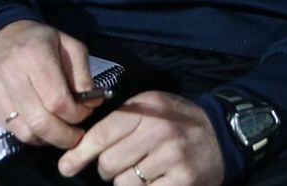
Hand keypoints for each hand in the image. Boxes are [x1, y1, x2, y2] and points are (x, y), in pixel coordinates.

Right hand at [0, 20, 100, 149]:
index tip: (85, 112)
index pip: (57, 101)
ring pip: (26, 132)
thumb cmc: (39, 41)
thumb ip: (83, 75)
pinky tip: (39, 124)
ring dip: (47, 138)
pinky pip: (12, 131)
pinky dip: (30, 134)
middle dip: (64, 136)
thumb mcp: (69, 46)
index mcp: (34, 56)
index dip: (76, 114)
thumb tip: (92, 103)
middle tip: (76, 135)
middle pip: (41, 122)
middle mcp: (10, 75)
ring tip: (58, 130)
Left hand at [57, 91, 222, 185]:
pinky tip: (154, 181)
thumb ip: (118, 122)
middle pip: (109, 163)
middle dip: (106, 170)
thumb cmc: (174, 121)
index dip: (79, 154)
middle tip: (116, 168)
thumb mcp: (148, 108)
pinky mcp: (184, 179)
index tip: (66, 167)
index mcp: (144, 109)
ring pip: (125, 183)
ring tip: (141, 172)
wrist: (221, 133)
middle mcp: (157, 130)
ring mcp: (172, 156)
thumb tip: (79, 149)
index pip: (101, 134)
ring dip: (126, 182)